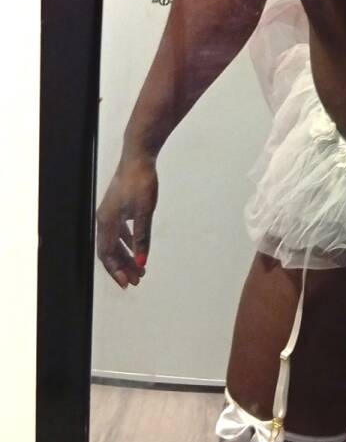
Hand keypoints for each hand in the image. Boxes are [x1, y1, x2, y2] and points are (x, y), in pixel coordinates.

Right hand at [96, 153, 157, 288]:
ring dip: (126, 257)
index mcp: (106, 222)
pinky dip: (128, 243)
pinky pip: (119, 232)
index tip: (128, 283)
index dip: (117, 270)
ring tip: (140, 269)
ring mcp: (110, 212)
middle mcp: (104, 219)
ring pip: (115, 242)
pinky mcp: (118, 207)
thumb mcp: (145, 213)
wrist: (138, 157)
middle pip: (110, 251)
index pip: (107, 254)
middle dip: (122, 267)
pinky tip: (138, 249)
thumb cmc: (141, 183)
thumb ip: (142, 239)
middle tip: (137, 281)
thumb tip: (142, 263)